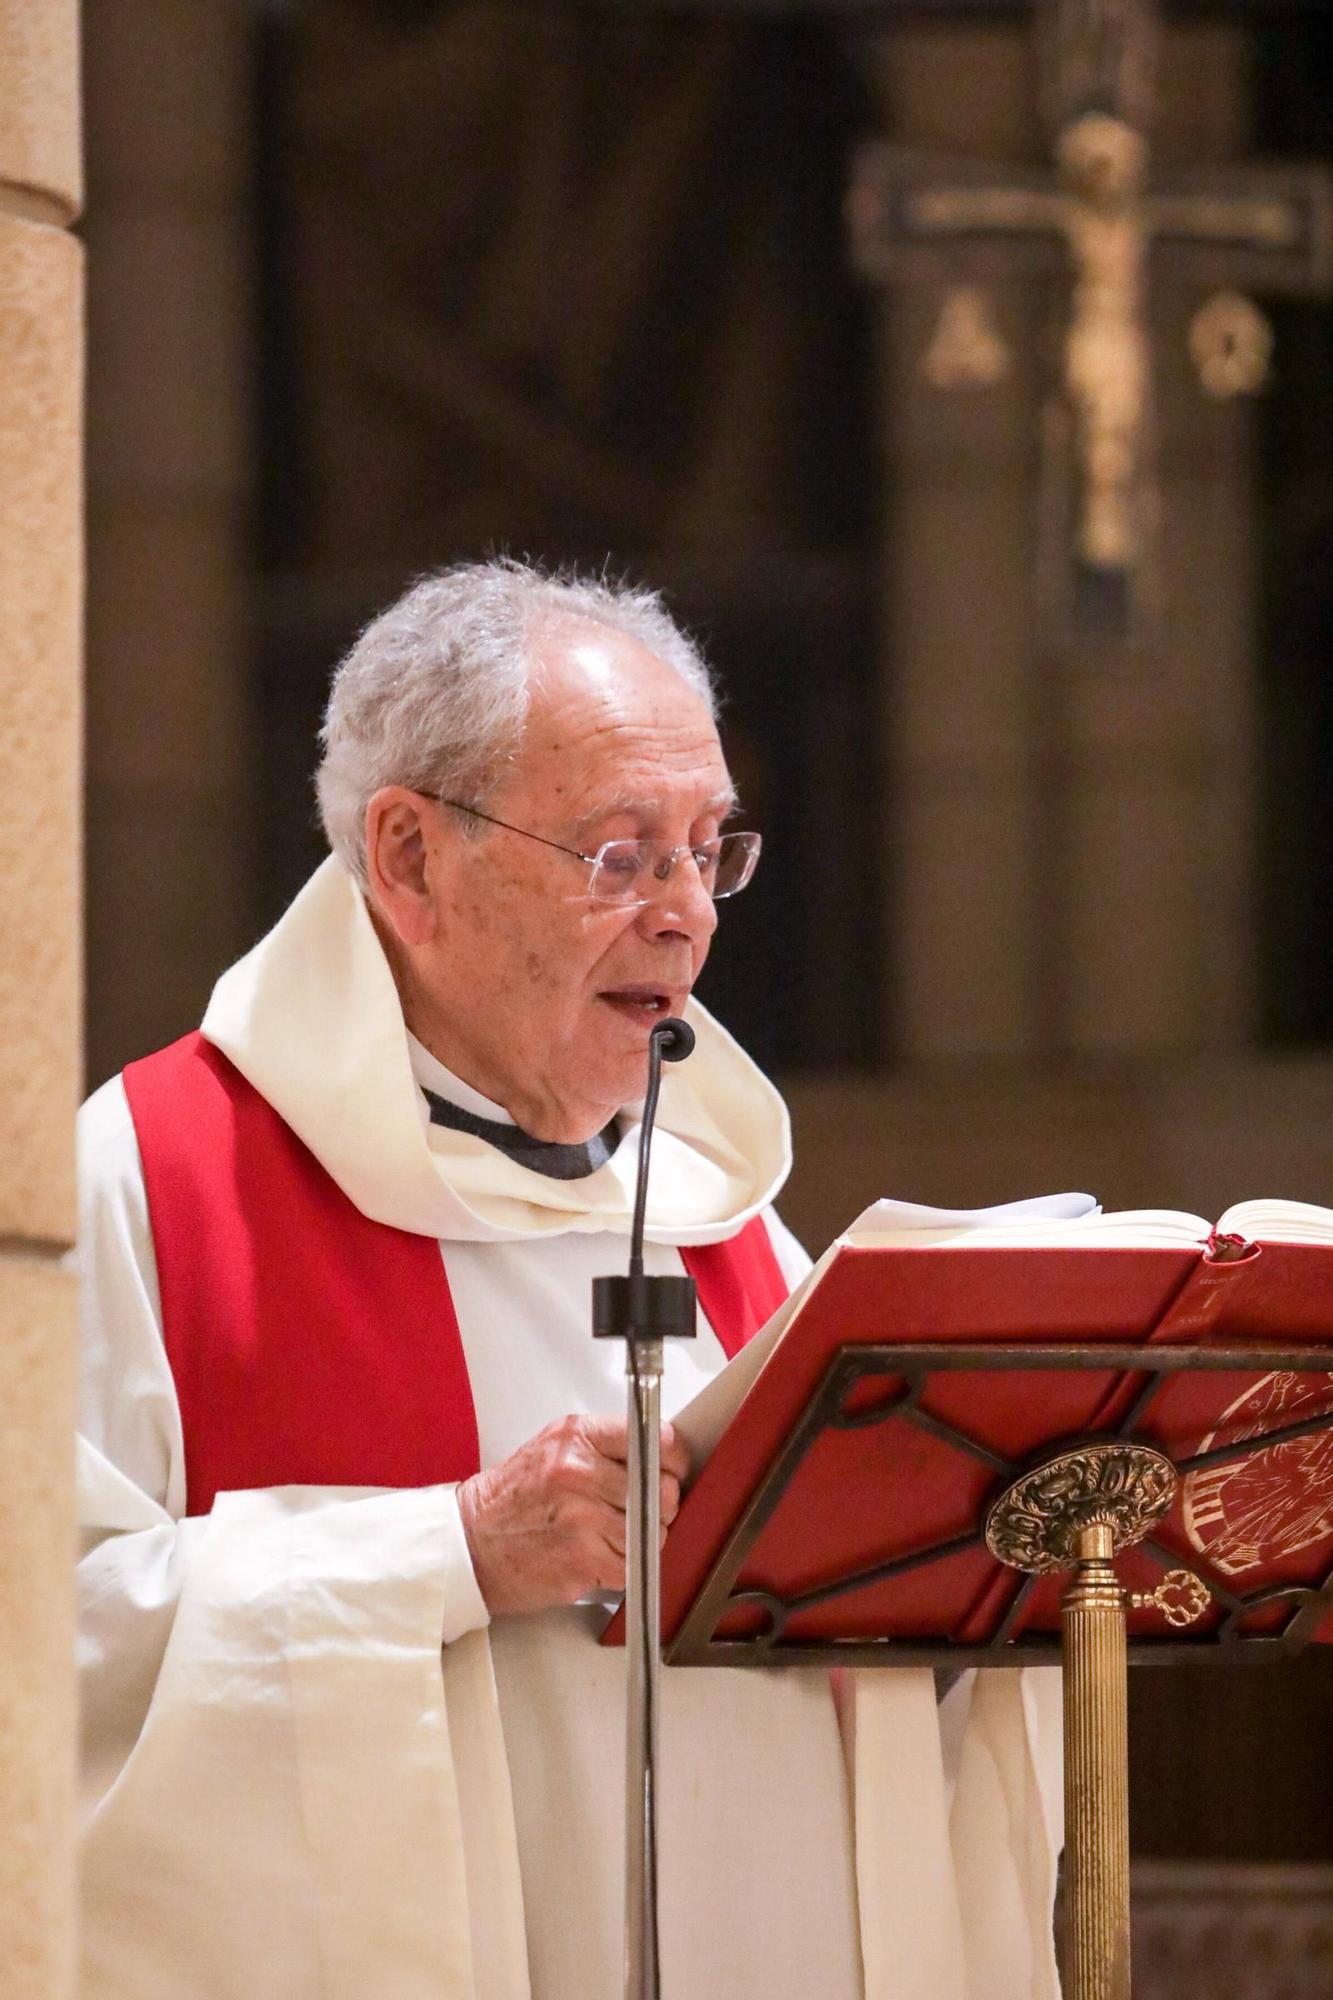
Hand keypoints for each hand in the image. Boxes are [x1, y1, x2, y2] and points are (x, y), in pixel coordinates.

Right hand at [457, 1414, 690, 1615]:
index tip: (671, 1471)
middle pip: (662, 1492)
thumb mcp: (555, 1448)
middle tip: (638, 1512)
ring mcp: (581, 1517)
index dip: (673, 1460)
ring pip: (651, 1533)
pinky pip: (630, 1566)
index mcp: (577, 1437)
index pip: (656, 1441)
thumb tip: (660, 1455)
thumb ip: (604, 1446)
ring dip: (639, 1542)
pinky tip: (595, 1557)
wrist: (471, 1543)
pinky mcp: (581, 1559)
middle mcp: (579, 1472)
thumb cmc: (513, 1499)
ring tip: (608, 1536)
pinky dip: (620, 1568)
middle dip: (658, 1508)